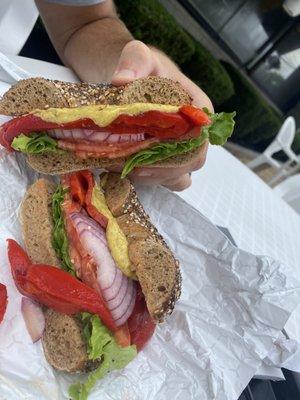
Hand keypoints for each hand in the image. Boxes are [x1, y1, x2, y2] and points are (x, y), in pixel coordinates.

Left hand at [111, 40, 212, 190]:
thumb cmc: (142, 67)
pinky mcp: (170, 159)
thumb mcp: (139, 56)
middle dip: (163, 169)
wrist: (133, 78)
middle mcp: (197, 133)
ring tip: (127, 168)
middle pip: (192, 163)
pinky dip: (153, 181)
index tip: (148, 155)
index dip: (177, 152)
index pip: (200, 140)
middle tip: (131, 165)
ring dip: (156, 177)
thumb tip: (121, 80)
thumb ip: (134, 61)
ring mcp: (184, 148)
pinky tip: (128, 171)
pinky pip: (169, 180)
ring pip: (181, 176)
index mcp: (199, 109)